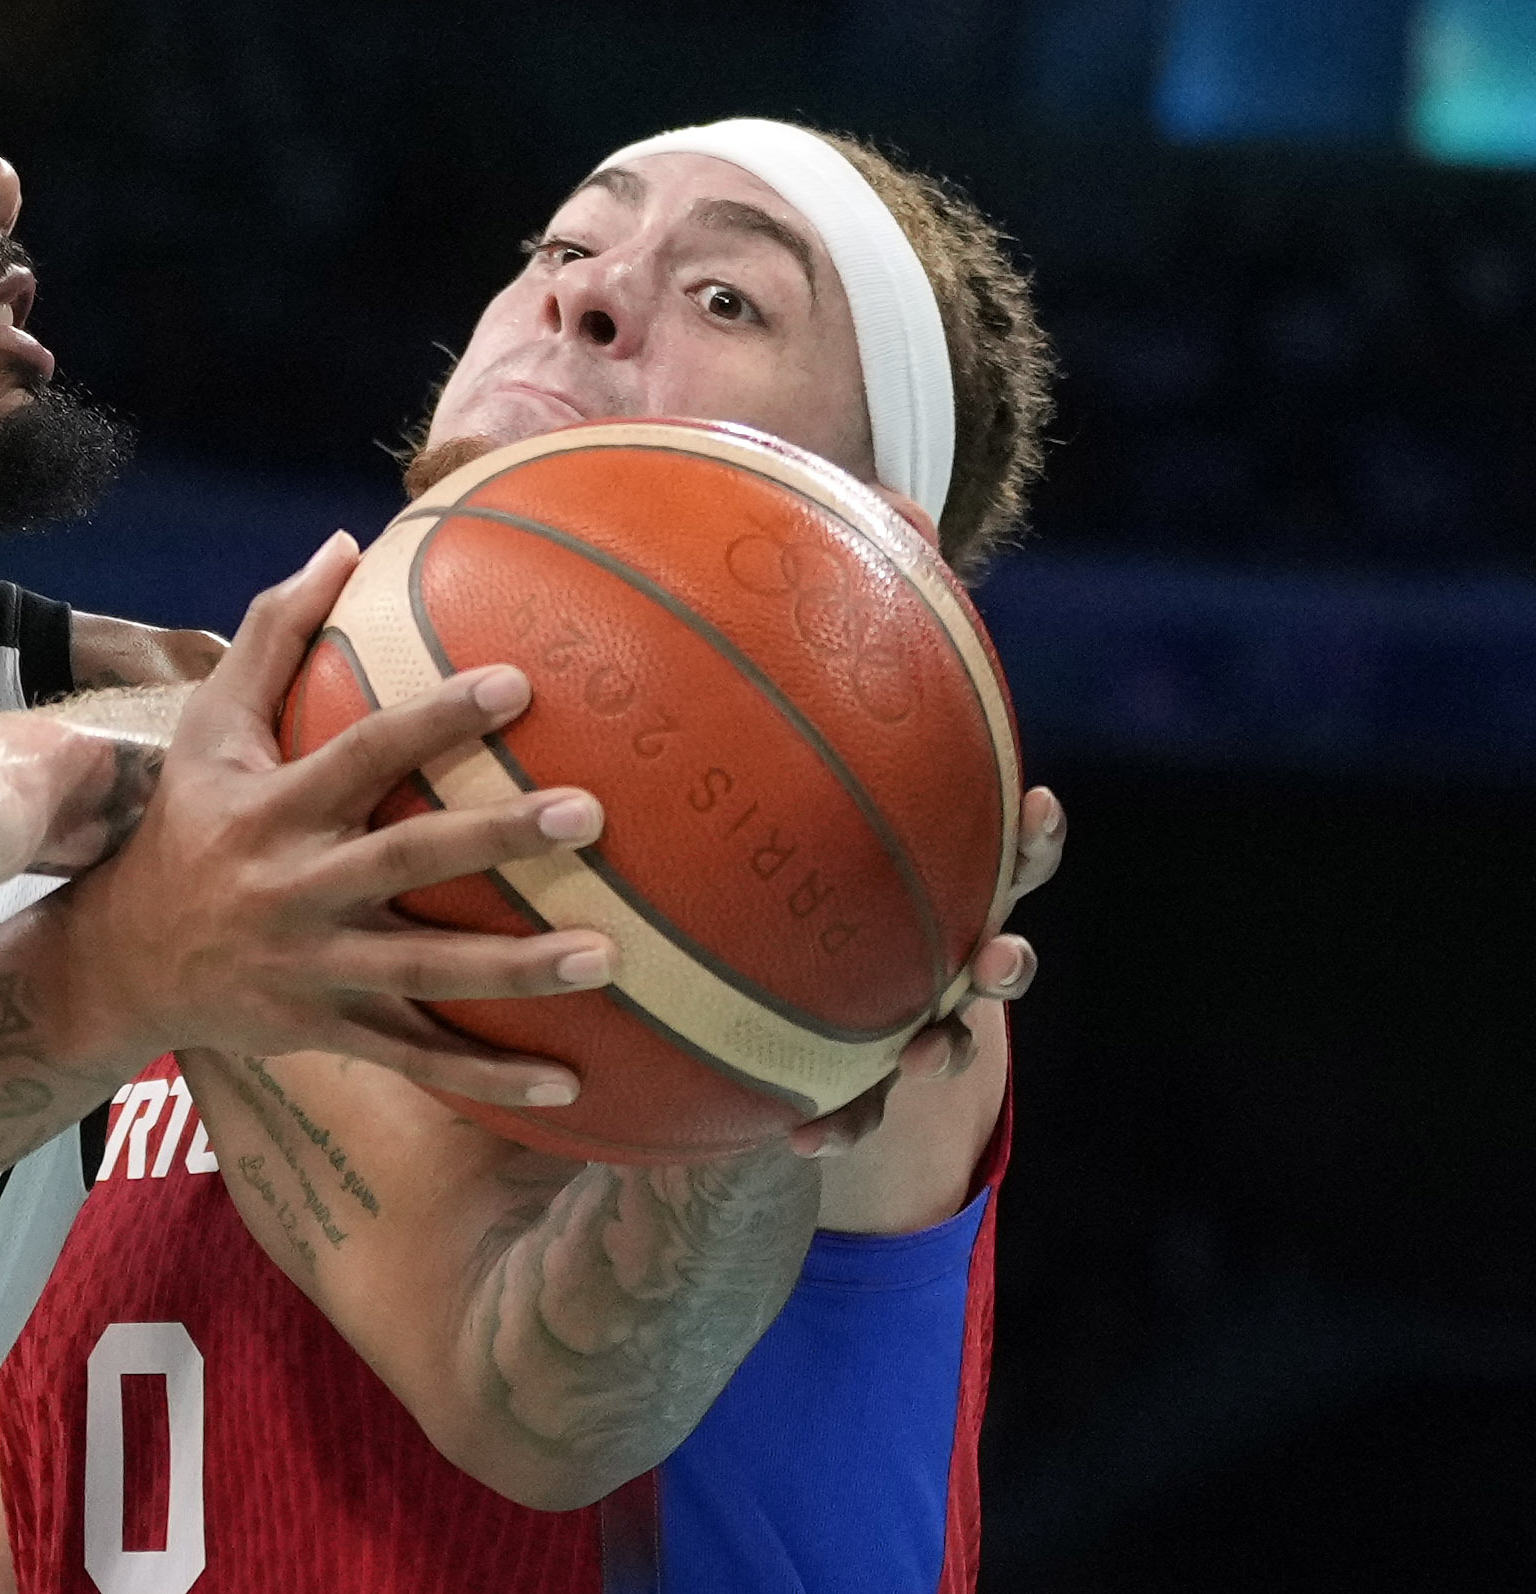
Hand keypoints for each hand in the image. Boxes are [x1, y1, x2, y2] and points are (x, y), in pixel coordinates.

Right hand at [56, 533, 617, 1109]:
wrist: (124, 963)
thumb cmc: (186, 826)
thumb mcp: (210, 727)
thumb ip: (271, 632)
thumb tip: (344, 541)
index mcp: (274, 808)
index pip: (362, 753)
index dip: (435, 719)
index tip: (517, 685)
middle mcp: (295, 888)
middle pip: (404, 861)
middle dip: (495, 841)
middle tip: (589, 814)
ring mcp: (314, 968)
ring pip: (424, 973)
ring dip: (516, 971)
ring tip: (609, 957)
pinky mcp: (328, 1030)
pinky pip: (418, 1059)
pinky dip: (489, 1081)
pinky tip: (573, 1088)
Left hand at [786, 785, 1064, 1155]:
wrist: (765, 1000)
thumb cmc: (778, 882)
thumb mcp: (776, 814)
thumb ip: (773, 748)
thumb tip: (735, 634)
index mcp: (939, 887)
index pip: (1006, 854)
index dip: (1032, 835)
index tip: (1036, 806)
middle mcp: (939, 956)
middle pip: (1001, 957)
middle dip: (1006, 961)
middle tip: (993, 956)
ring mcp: (909, 1023)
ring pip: (948, 1044)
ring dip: (940, 1051)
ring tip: (917, 1055)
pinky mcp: (860, 1085)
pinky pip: (860, 1113)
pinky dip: (840, 1125)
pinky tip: (804, 1137)